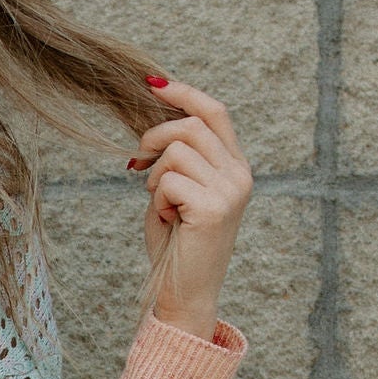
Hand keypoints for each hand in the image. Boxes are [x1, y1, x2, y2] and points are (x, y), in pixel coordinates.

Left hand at [131, 76, 252, 342]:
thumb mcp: (176, 193)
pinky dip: (157, 198)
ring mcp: (231, 190)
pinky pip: (170, 180)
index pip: (214, 111)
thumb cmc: (176, 247)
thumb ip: (176, 159)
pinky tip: (165, 219)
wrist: (186, 294)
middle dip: (155, 136)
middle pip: (192, 124)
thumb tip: (155, 121)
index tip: (151, 83)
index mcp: (235, 167)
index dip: (183, 93)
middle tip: (137, 163)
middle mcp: (240, 174)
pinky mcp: (215, 207)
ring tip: (159, 203)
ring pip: (178, 149)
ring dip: (156, 174)